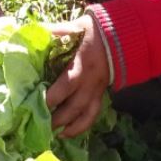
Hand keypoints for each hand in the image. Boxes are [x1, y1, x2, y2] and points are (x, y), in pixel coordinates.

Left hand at [45, 12, 110, 137]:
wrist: (125, 35)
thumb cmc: (96, 31)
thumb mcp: (78, 26)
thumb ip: (58, 31)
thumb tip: (37, 33)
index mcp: (83, 64)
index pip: (66, 85)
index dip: (52, 97)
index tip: (35, 102)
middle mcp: (91, 81)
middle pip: (74, 106)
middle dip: (57, 117)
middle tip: (38, 123)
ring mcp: (97, 90)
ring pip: (85, 114)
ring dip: (69, 126)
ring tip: (52, 133)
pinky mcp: (101, 94)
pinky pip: (93, 114)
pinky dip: (81, 126)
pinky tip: (67, 133)